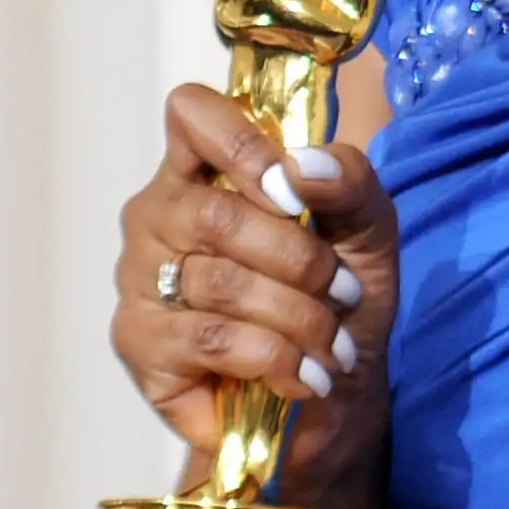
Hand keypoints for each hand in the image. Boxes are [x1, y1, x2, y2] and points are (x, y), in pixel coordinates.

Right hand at [109, 84, 398, 504]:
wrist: (333, 395)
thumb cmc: (340, 299)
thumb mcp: (369, 230)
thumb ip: (349, 181)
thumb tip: (302, 166)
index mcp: (207, 169)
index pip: (192, 114)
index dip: (243, 145)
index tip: (292, 195)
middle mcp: (160, 215)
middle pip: (214, 213)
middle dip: (299, 260)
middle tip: (343, 294)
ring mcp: (140, 278)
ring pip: (217, 282)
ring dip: (297, 317)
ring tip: (332, 345)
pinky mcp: (140, 343)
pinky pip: (210, 339)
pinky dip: (274, 358)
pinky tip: (301, 375)